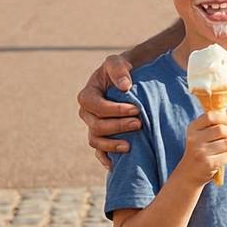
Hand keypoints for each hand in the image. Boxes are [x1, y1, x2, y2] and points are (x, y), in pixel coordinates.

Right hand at [79, 53, 141, 169]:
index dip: (114, 110)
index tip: (136, 109)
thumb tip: (125, 87)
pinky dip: (106, 159)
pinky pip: (99, 152)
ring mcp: (93, 126)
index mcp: (88, 95)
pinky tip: (116, 165)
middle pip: (96, 125)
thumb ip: (119, 69)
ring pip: (96, 141)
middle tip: (139, 123)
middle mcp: (87, 113)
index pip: (94, 106)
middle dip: (118, 126)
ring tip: (130, 145)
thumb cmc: (123, 69)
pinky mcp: (103, 136)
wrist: (130, 80)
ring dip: (112, 145)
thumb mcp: (118, 62)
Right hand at [179, 109, 226, 186]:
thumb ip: (219, 122)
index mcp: (192, 128)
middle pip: (222, 129)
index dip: (224, 118)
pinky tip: (219, 159)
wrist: (188, 174)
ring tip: (221, 150)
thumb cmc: (201, 149)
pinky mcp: (207, 163)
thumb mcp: (204, 134)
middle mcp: (194, 139)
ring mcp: (200, 152)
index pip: (210, 116)